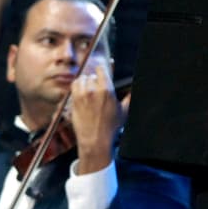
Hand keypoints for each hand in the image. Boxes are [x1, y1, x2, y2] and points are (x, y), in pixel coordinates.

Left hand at [69, 58, 120, 174]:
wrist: (95, 139)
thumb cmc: (110, 127)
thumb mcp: (124, 111)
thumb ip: (128, 98)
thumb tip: (133, 89)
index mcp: (106, 90)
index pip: (101, 69)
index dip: (103, 69)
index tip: (103, 71)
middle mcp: (92, 90)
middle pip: (91, 76)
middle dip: (95, 80)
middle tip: (98, 88)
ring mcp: (81, 95)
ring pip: (82, 79)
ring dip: (85, 83)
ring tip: (90, 90)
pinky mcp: (73, 100)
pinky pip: (74, 86)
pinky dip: (78, 87)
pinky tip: (82, 92)